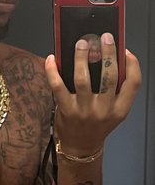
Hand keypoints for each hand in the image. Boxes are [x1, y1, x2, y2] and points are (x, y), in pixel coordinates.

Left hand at [44, 33, 141, 155]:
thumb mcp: (113, 112)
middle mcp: (104, 110)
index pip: (133, 84)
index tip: (126, 50)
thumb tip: (106, 58)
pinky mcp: (65, 110)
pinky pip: (58, 86)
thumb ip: (114, 91)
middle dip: (107, 53)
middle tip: (103, 37)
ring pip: (83, 78)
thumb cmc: (96, 125)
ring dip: (81, 58)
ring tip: (81, 43)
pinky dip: (53, 70)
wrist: (80, 147)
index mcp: (120, 109)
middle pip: (109, 76)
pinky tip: (51, 59)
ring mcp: (84, 110)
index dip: (132, 65)